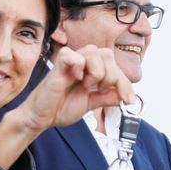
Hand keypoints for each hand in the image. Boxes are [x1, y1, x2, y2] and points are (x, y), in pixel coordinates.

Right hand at [17, 45, 131, 132]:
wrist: (42, 117)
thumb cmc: (60, 107)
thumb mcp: (90, 104)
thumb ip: (106, 98)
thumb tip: (122, 95)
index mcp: (92, 70)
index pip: (116, 67)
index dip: (125, 83)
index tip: (128, 100)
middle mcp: (83, 63)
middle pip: (108, 54)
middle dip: (111, 76)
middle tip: (99, 90)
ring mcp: (71, 62)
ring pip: (94, 52)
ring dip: (96, 72)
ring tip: (86, 85)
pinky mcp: (59, 64)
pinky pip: (74, 55)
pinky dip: (79, 67)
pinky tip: (75, 78)